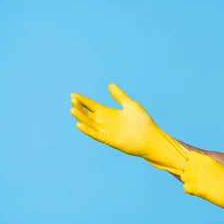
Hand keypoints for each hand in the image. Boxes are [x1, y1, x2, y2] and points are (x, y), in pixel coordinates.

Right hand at [70, 83, 187, 174]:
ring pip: (89, 123)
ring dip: (80, 117)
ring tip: (72, 109)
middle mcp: (105, 122)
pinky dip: (87, 130)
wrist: (151, 137)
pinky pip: (95, 134)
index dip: (83, 100)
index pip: (92, 105)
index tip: (73, 95)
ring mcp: (106, 131)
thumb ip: (119, 96)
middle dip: (79, 107)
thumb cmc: (143, 122)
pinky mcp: (108, 139)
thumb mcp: (130, 105)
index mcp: (109, 113)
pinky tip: (79, 124)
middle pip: (87, 114)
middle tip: (72, 100)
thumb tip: (109, 84)